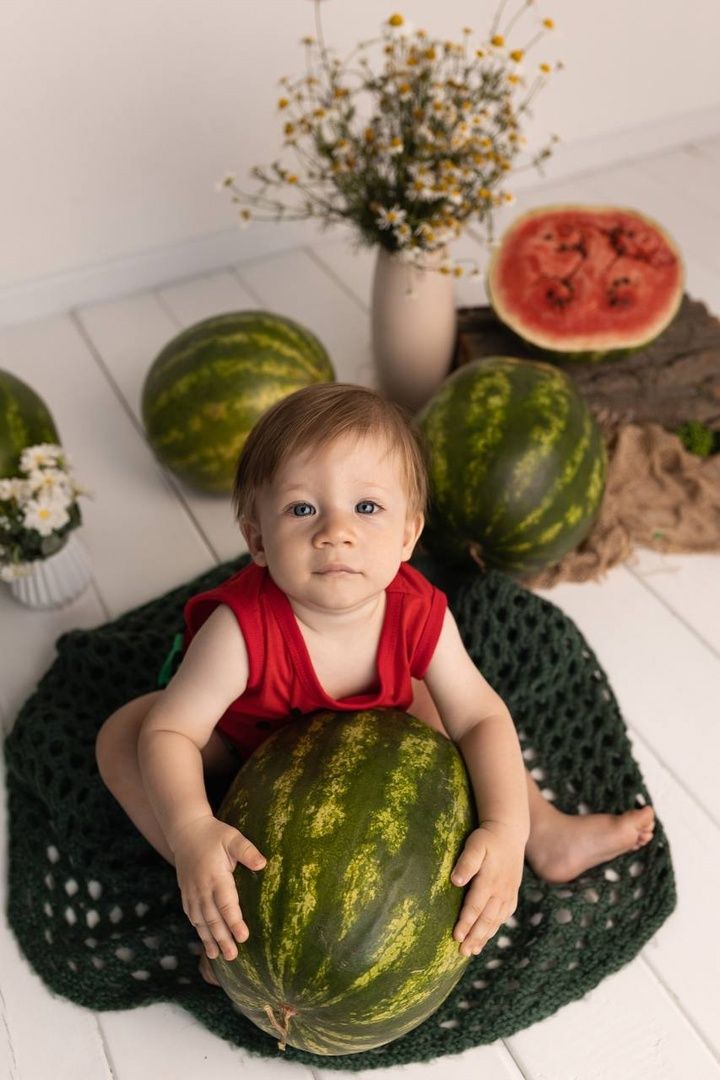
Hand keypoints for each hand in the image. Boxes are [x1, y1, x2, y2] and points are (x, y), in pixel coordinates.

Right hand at [171, 815, 266, 960]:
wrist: (186, 831)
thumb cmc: (214, 834)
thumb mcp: (233, 838)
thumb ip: (247, 851)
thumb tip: (263, 863)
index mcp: (216, 876)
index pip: (226, 904)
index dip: (234, 922)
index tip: (243, 937)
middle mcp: (202, 888)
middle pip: (213, 918)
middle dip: (223, 938)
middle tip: (233, 956)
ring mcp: (192, 892)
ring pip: (201, 921)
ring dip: (209, 939)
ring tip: (218, 957)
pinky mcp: (186, 893)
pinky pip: (192, 916)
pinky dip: (199, 930)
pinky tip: (206, 942)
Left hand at [450, 823, 525, 956]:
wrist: (509, 832)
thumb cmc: (487, 838)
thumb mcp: (475, 844)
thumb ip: (466, 862)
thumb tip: (455, 881)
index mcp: (489, 880)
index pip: (475, 907)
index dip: (466, 923)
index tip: (456, 937)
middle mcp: (501, 890)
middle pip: (486, 919)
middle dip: (474, 937)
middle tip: (462, 953)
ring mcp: (508, 893)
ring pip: (496, 920)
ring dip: (484, 936)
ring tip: (473, 951)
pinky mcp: (512, 893)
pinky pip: (504, 915)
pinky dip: (495, 927)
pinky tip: (488, 936)